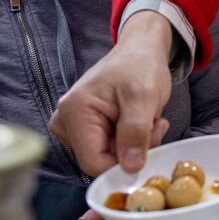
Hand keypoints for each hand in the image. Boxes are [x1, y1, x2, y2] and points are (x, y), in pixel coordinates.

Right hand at [50, 10, 175, 174]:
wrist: (140, 51)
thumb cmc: (140, 66)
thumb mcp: (144, 96)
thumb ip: (136, 132)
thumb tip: (130, 167)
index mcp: (74, 112)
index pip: (94, 163)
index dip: (124, 164)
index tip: (150, 142)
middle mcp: (65, 122)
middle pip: (99, 161)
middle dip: (131, 151)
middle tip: (153, 125)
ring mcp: (71, 127)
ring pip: (106, 158)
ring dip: (133, 146)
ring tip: (147, 120)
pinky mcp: (82, 129)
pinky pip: (107, 151)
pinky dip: (128, 142)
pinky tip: (138, 123)